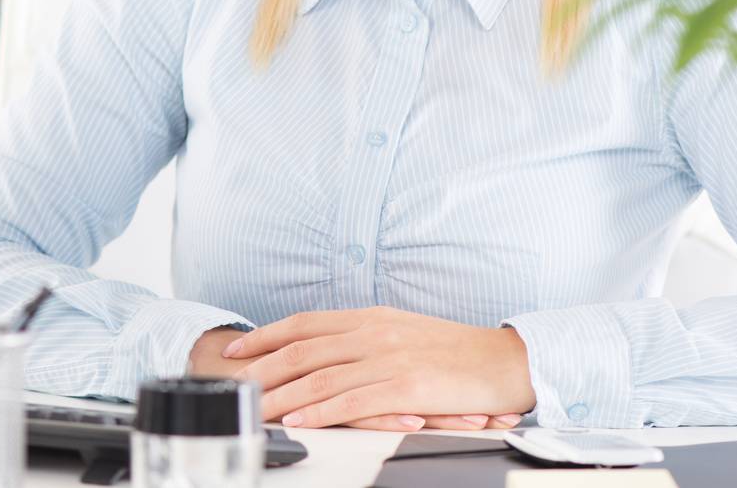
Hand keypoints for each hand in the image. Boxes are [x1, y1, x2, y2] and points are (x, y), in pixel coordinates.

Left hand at [218, 306, 536, 430]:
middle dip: (260, 368)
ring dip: (280, 396)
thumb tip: (330, 353)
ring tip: (254, 410)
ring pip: (319, 377)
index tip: (235, 350)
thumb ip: (365, 339)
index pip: (304, 324)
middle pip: (302, 349)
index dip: (265, 336)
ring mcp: (388, 357)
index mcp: (370, 317)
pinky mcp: (406, 386)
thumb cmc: (457, 353)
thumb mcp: (404, 333)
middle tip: (232, 384)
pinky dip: (320, 411)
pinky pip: (352, 400)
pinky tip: (299, 420)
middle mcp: (373, 332)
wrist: (504, 361)